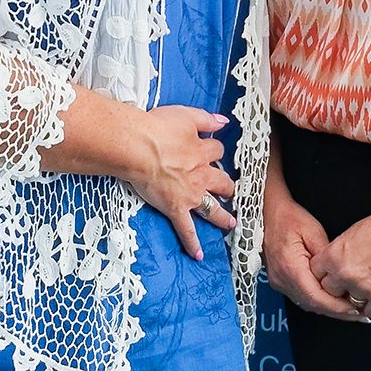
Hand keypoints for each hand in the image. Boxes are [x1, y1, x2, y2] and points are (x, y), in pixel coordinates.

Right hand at [128, 106, 236, 260]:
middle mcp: (201, 175)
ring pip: (213, 208)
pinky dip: (193, 243)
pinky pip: (187, 230)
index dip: (214, 151)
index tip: (211, 151)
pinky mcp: (176, 209)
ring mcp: (190, 195)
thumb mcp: (186, 115)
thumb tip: (224, 121)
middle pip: (222, 182)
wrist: (139, 148)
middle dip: (227, 186)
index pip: (217, 151)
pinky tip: (199, 254)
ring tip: (231, 223)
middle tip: (230, 191)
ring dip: (223, 216)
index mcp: (203, 152)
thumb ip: (207, 119)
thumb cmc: (157, 129)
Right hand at [263, 160, 361, 321]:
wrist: (267, 212)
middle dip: (336, 312)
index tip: (355, 310)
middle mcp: (282, 280)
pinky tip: (332, 298)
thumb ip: (327, 256)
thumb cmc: (289, 217)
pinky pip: (301, 296)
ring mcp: (279, 282)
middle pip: (312, 305)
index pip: (316, 297)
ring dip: (328, 308)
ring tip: (350, 309)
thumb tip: (340, 275)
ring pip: (306, 303)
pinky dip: (318, 300)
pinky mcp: (280, 280)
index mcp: (290, 268)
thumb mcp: (313, 231)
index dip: (337, 307)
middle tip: (359, 314)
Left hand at [310, 195, 370, 321]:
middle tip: (346, 281)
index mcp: (333, 256)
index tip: (328, 275)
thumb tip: (332, 267)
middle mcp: (345, 274)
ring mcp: (363, 287)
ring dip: (355, 297)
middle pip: (329, 291)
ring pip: (349, 303)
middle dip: (336, 287)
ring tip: (364, 286)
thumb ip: (336, 254)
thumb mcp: (349, 234)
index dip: (322, 274)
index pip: (315, 273)